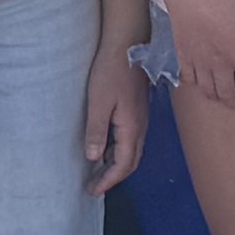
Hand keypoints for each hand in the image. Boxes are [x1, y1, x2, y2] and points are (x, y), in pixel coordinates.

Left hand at [82, 23, 148, 190]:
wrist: (127, 44)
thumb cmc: (111, 71)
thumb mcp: (98, 102)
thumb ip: (97, 131)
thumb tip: (94, 158)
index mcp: (132, 128)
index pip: (123, 164)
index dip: (109, 180)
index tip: (93, 191)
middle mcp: (140, 126)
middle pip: (131, 161)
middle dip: (114, 177)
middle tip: (95, 186)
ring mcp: (141, 118)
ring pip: (132, 150)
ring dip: (117, 164)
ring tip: (98, 171)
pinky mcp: (138, 110)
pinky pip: (131, 139)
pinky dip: (119, 150)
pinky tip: (106, 147)